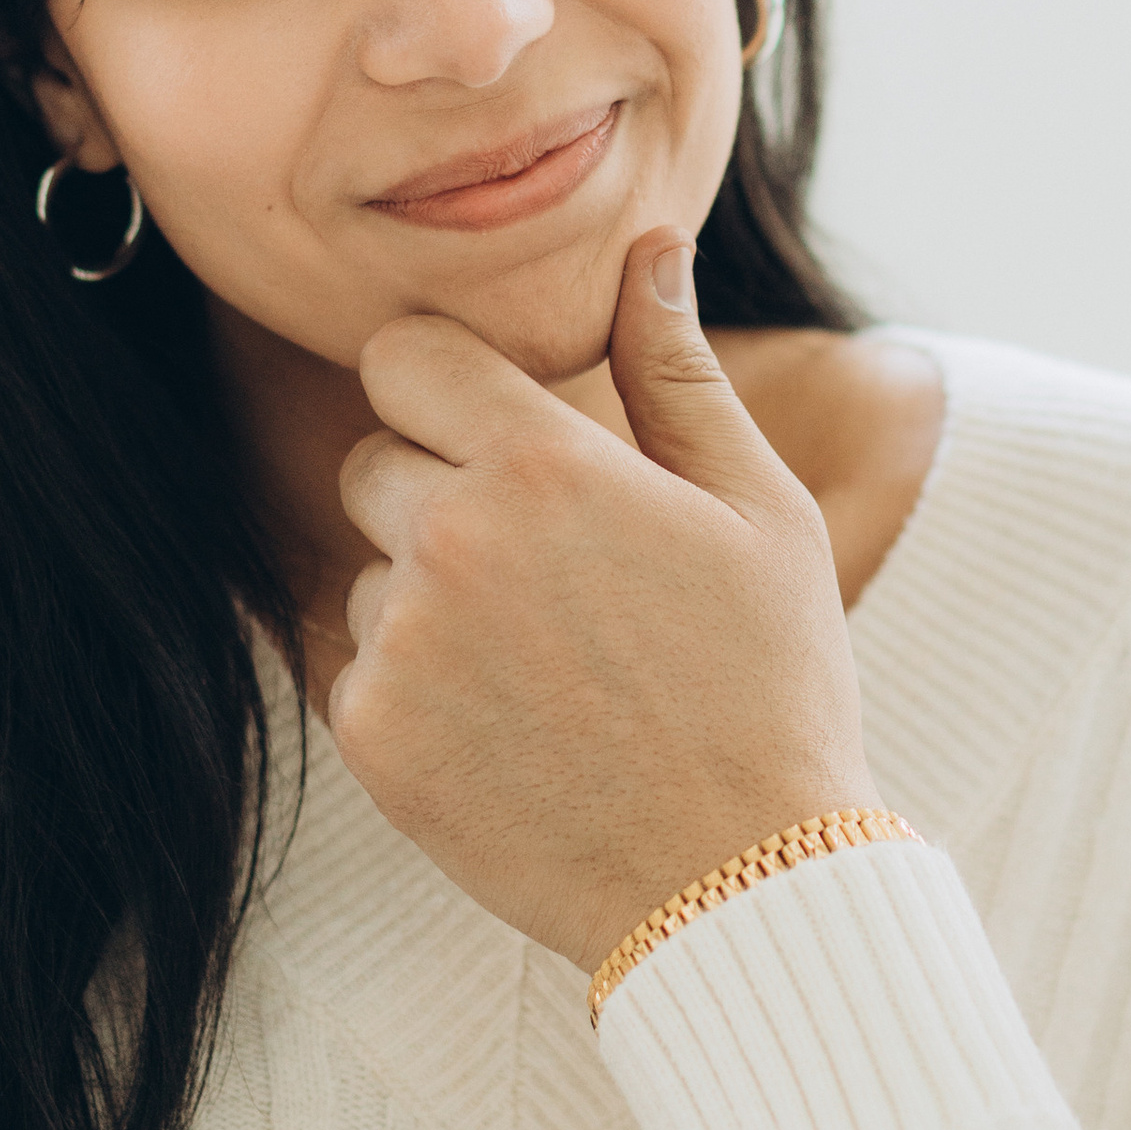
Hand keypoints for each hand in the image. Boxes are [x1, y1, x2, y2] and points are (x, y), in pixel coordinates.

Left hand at [330, 230, 876, 973]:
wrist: (737, 880)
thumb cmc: (769, 683)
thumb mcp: (758, 510)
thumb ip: (677, 370)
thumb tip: (650, 249)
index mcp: (542, 466)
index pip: (403, 358)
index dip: (445, 385)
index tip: (492, 429)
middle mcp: (448, 542)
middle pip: (373, 462)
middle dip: (442, 493)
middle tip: (552, 572)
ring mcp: (399, 646)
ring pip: (368, 573)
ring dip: (429, 600)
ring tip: (550, 667)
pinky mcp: (371, 739)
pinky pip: (361, 671)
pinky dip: (419, 692)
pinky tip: (516, 728)